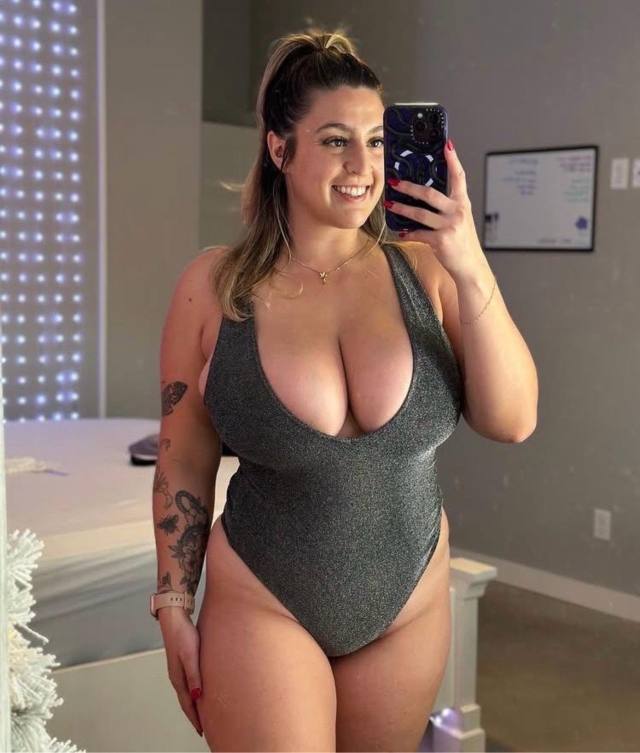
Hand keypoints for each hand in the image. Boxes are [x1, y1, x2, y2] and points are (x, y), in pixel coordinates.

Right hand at [159, 608, 203, 737]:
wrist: (174, 616)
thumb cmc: (182, 634)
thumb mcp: (190, 655)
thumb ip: (194, 675)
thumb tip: (197, 696)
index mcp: (178, 677)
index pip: (187, 704)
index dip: (195, 718)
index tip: (202, 731)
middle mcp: (177, 676)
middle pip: (186, 701)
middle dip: (194, 715)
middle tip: (204, 728)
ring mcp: (178, 668)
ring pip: (187, 692)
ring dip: (194, 704)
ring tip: (203, 713)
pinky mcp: (182, 661)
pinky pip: (188, 682)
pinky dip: (193, 691)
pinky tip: (199, 690)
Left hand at [386, 140, 485, 279]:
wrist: (470, 266)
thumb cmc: (462, 242)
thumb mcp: (460, 220)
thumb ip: (448, 207)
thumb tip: (425, 196)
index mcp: (462, 204)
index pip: (459, 176)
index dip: (453, 160)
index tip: (446, 145)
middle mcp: (457, 212)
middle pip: (429, 193)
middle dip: (409, 187)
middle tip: (395, 182)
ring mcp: (449, 226)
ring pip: (419, 213)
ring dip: (401, 209)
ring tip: (389, 204)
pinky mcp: (441, 240)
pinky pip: (418, 233)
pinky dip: (408, 233)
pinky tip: (400, 233)